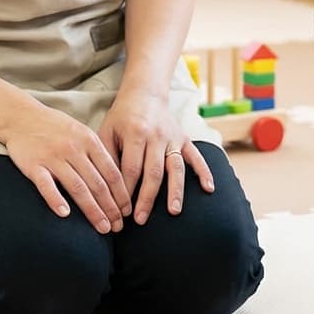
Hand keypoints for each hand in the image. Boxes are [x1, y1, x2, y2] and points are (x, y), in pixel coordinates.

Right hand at [1, 100, 131, 234]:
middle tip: (118, 227)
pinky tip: (65, 214)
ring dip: (92, 210)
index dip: (121, 193)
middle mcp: (74, 149)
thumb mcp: (81, 131)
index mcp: (88, 140)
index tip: (126, 210)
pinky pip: (46, 185)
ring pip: (77, 187)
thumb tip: (116, 178)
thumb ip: (96, 152)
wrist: (22, 116)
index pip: (111, 171)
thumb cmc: (55, 126)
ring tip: (102, 227)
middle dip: (110, 207)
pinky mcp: (34, 165)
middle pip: (97, 183)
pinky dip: (56, 200)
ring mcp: (54, 157)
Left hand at [98, 86, 214, 224]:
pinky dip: (204, 171)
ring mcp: (172, 137)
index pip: (131, 169)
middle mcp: (156, 135)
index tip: (121, 212)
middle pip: (153, 172)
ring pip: (175, 167)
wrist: (144, 93)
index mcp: (135, 132)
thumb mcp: (107, 131)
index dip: (126, 192)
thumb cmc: (121, 117)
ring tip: (174, 212)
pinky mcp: (184, 138)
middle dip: (147, 198)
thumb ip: (106, 157)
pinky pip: (196, 156)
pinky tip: (209, 189)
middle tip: (140, 220)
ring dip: (175, 190)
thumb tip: (105, 190)